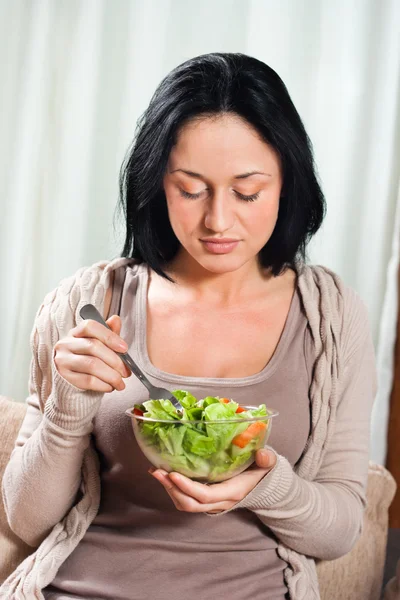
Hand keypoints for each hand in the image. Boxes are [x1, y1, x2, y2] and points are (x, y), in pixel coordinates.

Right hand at [53, 314, 131, 391]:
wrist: (70, 376)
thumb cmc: (87, 356)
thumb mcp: (98, 343)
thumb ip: (108, 333)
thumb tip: (116, 319)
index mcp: (76, 332)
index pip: (90, 326)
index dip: (109, 336)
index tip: (125, 348)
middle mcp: (66, 343)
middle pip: (93, 346)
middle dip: (115, 360)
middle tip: (127, 372)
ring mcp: (63, 360)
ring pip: (91, 365)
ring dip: (111, 375)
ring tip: (120, 382)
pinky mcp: (65, 377)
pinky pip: (87, 381)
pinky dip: (103, 385)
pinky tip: (110, 387)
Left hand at [149, 448, 276, 513]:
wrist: (265, 489)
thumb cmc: (262, 473)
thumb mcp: (267, 465)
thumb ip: (267, 459)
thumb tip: (263, 454)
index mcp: (232, 492)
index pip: (205, 495)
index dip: (187, 487)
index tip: (173, 474)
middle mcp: (220, 502)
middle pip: (190, 503)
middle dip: (171, 489)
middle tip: (156, 471)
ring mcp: (212, 504)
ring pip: (185, 504)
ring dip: (169, 490)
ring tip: (156, 472)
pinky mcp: (206, 500)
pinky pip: (186, 500)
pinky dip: (173, 490)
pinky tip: (165, 475)